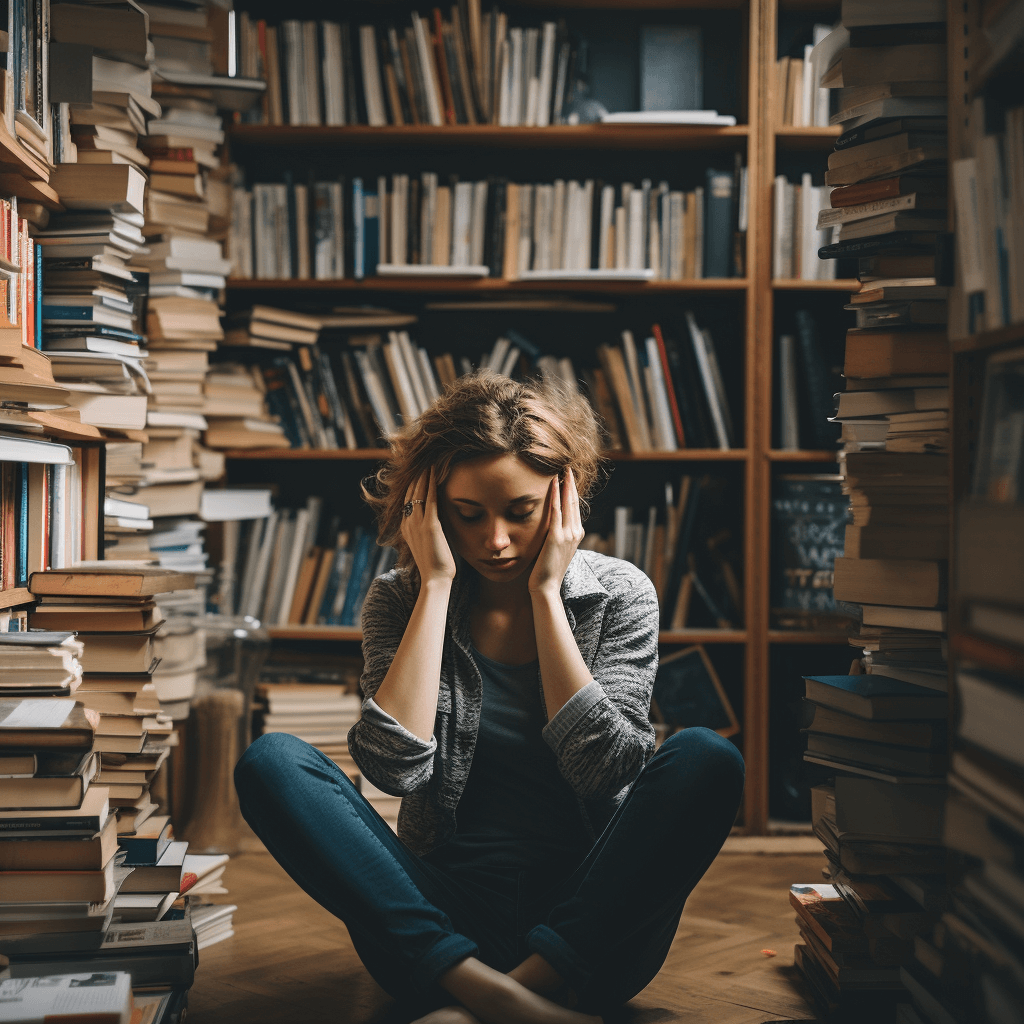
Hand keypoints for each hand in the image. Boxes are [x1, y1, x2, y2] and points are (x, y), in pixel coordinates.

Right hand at [401, 467, 455, 583]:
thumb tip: (435, 523)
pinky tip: (435, 472)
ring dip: (424, 475)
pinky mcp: (430, 525)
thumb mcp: (426, 544)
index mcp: (405, 527)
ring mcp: (417, 523)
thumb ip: (427, 531)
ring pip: (418, 492)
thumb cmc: (435, 565)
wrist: (434, 579)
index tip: (418, 473)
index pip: (408, 500)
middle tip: (423, 461)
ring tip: (429, 462)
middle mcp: (408, 523)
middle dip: (416, 476)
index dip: (412, 485)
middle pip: (410, 493)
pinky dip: (431, 483)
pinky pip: (430, 499)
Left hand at [528, 468, 583, 595]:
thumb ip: (556, 535)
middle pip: (575, 501)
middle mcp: (576, 532)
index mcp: (576, 534)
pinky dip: (555, 495)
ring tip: (562, 469)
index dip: (572, 491)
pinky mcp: (557, 537)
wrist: (546, 586)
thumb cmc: (546, 569)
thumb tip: (549, 525)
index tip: (568, 477)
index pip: (576, 507)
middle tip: (567, 466)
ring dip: (565, 485)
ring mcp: (568, 535)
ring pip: (568, 503)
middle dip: (571, 483)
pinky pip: (557, 511)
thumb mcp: (555, 549)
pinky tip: (553, 483)